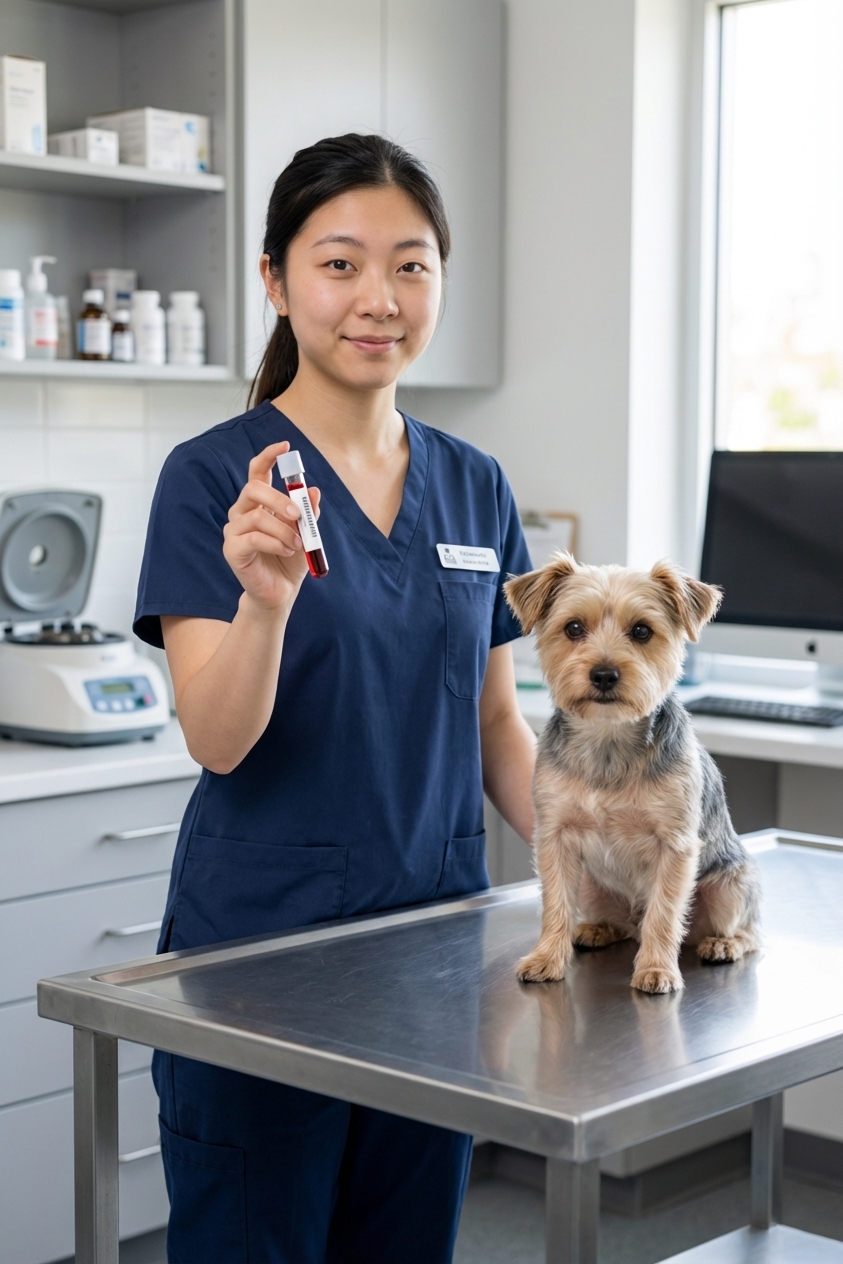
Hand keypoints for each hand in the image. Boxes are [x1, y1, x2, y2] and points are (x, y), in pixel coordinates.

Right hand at [223, 441, 321, 611]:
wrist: (280, 592)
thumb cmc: (289, 560)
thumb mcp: (306, 533)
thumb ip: (308, 513)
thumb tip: (313, 491)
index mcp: (259, 503)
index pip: (257, 471)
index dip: (269, 456)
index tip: (286, 446)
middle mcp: (242, 512)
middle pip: (254, 488)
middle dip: (280, 498)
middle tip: (299, 514)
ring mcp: (234, 530)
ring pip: (257, 516)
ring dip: (283, 530)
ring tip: (298, 543)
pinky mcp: (232, 550)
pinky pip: (253, 538)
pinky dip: (275, 543)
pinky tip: (287, 550)